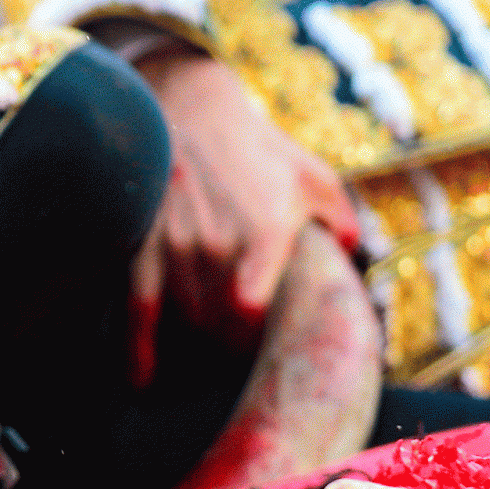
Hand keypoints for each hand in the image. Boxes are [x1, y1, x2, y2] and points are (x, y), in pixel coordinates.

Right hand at [128, 45, 357, 383]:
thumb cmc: (258, 148)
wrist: (191, 107)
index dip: (256, 339)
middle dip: (230, 349)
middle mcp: (216, 242)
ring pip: (184, 321)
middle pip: (219, 326)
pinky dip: (138, 351)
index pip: (253, 311)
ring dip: (196, 347)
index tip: (266, 347)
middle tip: (240, 358)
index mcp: (263, 229)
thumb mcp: (313, 176)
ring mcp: (175, 245)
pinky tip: (142, 381)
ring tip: (207, 358)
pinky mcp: (143, 244)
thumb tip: (352, 259)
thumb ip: (339, 221)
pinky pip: (137, 310)